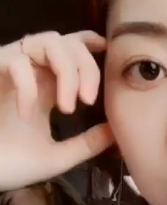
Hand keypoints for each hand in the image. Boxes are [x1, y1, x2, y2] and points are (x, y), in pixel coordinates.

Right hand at [0, 30, 113, 190]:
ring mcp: (10, 69)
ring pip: (47, 40)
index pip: (69, 50)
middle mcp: (32, 72)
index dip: (87, 40)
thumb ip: (87, 144)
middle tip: (90, 101)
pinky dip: (29, 88)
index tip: (105, 47)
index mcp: (47, 86)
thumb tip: (117, 132)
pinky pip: (17, 62)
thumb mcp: (57, 157)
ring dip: (66, 70)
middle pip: (67, 42)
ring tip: (69, 107)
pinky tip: (28, 116)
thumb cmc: (9, 163)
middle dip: (86, 66)